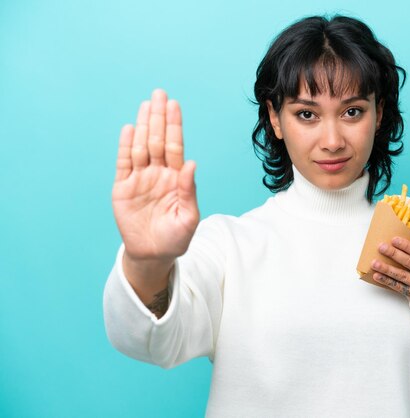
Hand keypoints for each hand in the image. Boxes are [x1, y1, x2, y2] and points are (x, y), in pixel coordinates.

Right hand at [112, 89, 199, 263]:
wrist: (153, 254)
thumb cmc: (176, 237)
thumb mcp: (189, 217)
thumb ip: (188, 190)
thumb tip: (193, 163)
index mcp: (176, 178)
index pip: (175, 146)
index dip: (174, 126)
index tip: (174, 105)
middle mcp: (158, 173)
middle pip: (157, 140)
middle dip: (159, 117)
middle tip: (159, 93)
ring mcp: (140, 179)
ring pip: (141, 146)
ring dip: (142, 126)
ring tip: (146, 105)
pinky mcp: (123, 188)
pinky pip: (124, 163)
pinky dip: (125, 146)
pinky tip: (128, 129)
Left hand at [371, 237, 409, 312]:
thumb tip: (399, 243)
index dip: (407, 246)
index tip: (394, 240)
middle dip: (394, 254)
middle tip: (382, 247)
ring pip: (402, 276)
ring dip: (386, 268)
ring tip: (375, 262)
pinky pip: (398, 287)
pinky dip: (386, 280)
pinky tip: (378, 276)